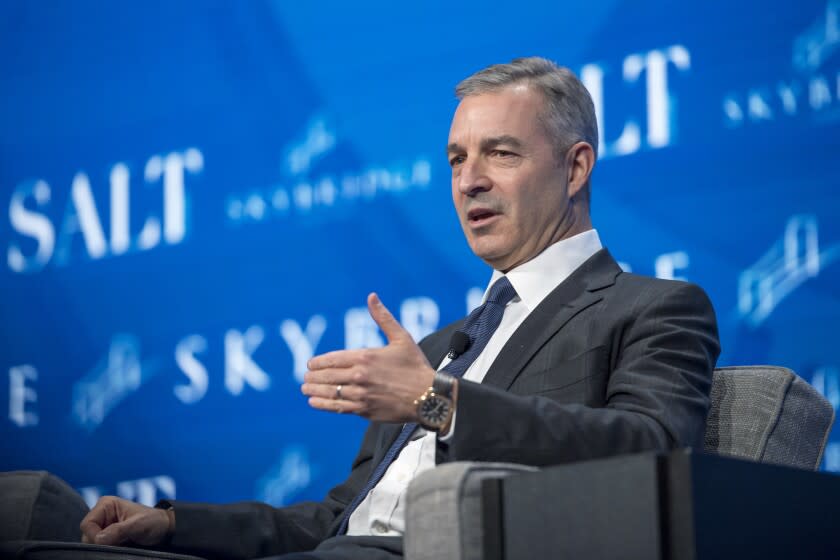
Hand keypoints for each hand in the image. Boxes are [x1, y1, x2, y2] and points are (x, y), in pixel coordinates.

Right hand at [80, 496, 172, 545]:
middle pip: (87, 535)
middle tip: (120, 542)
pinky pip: (100, 546)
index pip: (87, 524)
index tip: (111, 541)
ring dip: (105, 546)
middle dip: (101, 542)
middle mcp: (102, 515)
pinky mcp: (108, 536)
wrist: (164, 530)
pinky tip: (120, 546)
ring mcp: (104, 526)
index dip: (95, 536)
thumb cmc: (154, 522)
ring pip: (92, 542)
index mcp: (106, 505)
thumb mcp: (138, 525)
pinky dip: (108, 549)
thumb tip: (99, 539)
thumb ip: (118, 530)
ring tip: (122, 543)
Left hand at [302, 293, 435, 422]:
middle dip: (313, 376)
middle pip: (327, 375)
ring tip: (305, 389)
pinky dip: (323, 404)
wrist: (429, 396)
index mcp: (366, 356)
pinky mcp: (365, 410)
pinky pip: (338, 407)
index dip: (318, 362)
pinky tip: (314, 402)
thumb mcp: (401, 338)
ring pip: (330, 392)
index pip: (332, 358)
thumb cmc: (416, 366)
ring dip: (314, 390)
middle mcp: (360, 376)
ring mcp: (361, 394)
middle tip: (306, 377)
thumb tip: (371, 296)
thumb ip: (383, 318)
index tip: (310, 364)